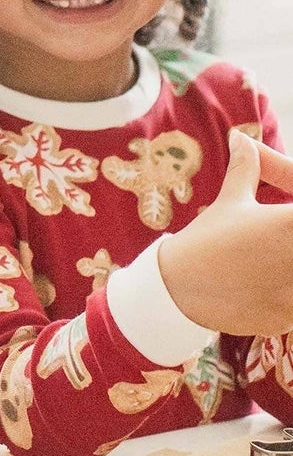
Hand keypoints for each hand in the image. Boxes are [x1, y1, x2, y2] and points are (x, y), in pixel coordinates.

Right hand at [159, 130, 292, 334]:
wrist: (175, 288)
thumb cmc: (204, 240)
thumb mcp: (229, 203)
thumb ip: (247, 169)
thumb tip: (242, 139)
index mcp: (292, 221)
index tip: (285, 216)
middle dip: (291, 244)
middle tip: (278, 246)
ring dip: (290, 275)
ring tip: (270, 269)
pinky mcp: (290, 316)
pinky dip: (286, 302)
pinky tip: (266, 293)